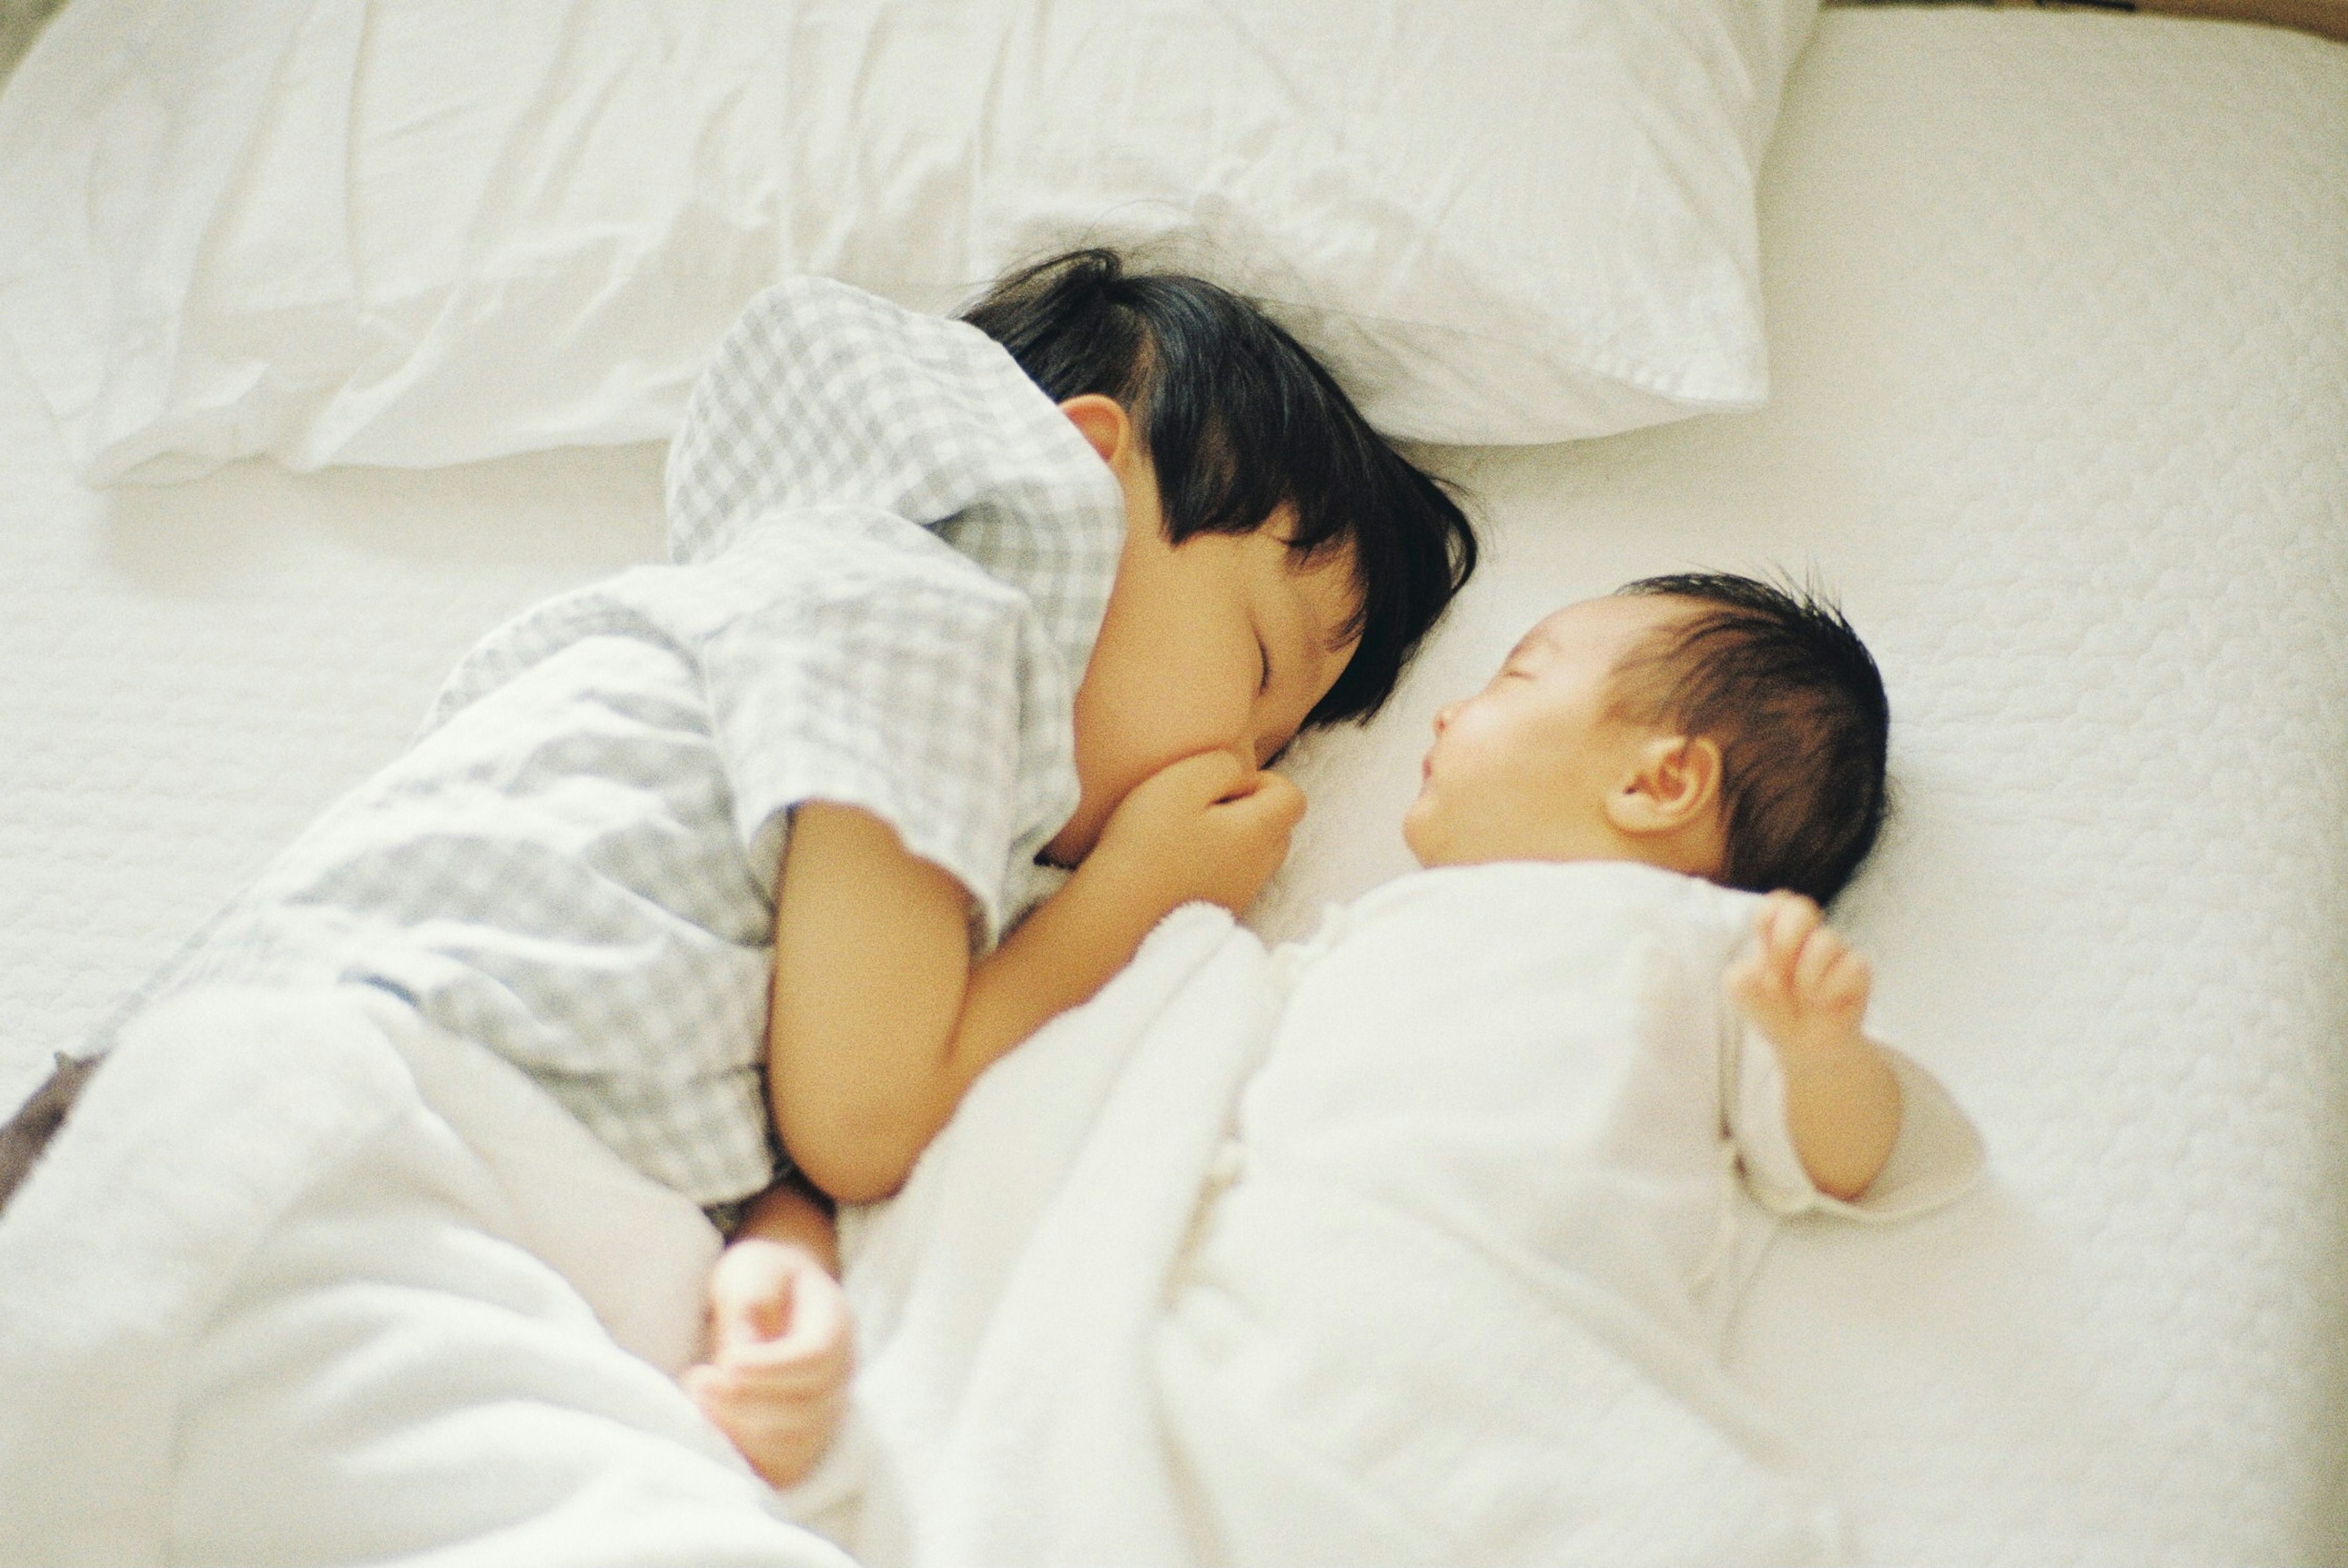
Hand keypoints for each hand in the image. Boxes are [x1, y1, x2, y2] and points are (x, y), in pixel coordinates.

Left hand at [681, 1238, 852, 1488]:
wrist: (778, 1296)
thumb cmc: (763, 1279)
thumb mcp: (753, 1267)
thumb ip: (752, 1298)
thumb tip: (742, 1349)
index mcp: (835, 1326)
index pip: (816, 1359)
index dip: (772, 1368)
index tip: (726, 1362)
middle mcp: (840, 1375)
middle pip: (808, 1409)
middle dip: (746, 1402)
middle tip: (696, 1380)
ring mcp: (825, 1412)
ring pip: (795, 1444)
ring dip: (741, 1431)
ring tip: (697, 1401)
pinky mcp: (800, 1439)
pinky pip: (783, 1467)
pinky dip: (747, 1458)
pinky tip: (710, 1431)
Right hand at [1086, 749, 1305, 916]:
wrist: (1119, 912)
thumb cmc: (1149, 841)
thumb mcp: (1183, 781)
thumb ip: (1223, 765)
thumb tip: (1240, 772)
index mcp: (1259, 832)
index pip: (1294, 797)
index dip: (1262, 780)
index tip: (1221, 785)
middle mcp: (1260, 867)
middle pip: (1279, 828)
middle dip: (1251, 808)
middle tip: (1203, 806)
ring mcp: (1240, 895)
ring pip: (1257, 855)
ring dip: (1234, 837)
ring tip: (1188, 833)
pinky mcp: (1218, 913)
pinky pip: (1233, 878)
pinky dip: (1217, 864)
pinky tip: (1179, 861)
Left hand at [1725, 891, 1871, 1061]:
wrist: (1805, 1045)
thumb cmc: (1774, 1009)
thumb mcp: (1743, 993)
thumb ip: (1742, 976)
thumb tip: (1761, 970)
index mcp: (1776, 933)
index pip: (1778, 903)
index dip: (1769, 915)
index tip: (1764, 943)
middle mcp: (1808, 936)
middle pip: (1801, 908)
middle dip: (1785, 941)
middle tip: (1778, 973)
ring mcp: (1836, 950)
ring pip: (1825, 941)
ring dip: (1806, 978)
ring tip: (1804, 997)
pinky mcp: (1858, 968)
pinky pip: (1851, 966)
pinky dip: (1831, 991)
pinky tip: (1825, 1002)